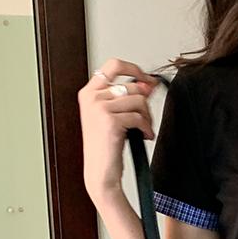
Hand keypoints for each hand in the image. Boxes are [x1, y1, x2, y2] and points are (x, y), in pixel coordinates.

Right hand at [77, 57, 161, 201]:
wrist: (100, 173)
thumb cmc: (105, 148)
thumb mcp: (114, 117)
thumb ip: (127, 97)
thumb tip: (148, 83)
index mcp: (89, 92)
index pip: (114, 65)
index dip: (134, 68)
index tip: (146, 79)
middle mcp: (92, 97)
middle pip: (132, 85)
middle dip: (145, 102)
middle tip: (146, 117)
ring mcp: (100, 108)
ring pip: (138, 100)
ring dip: (147, 116)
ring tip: (144, 128)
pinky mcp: (110, 121)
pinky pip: (139, 116)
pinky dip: (146, 127)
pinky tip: (144, 135)